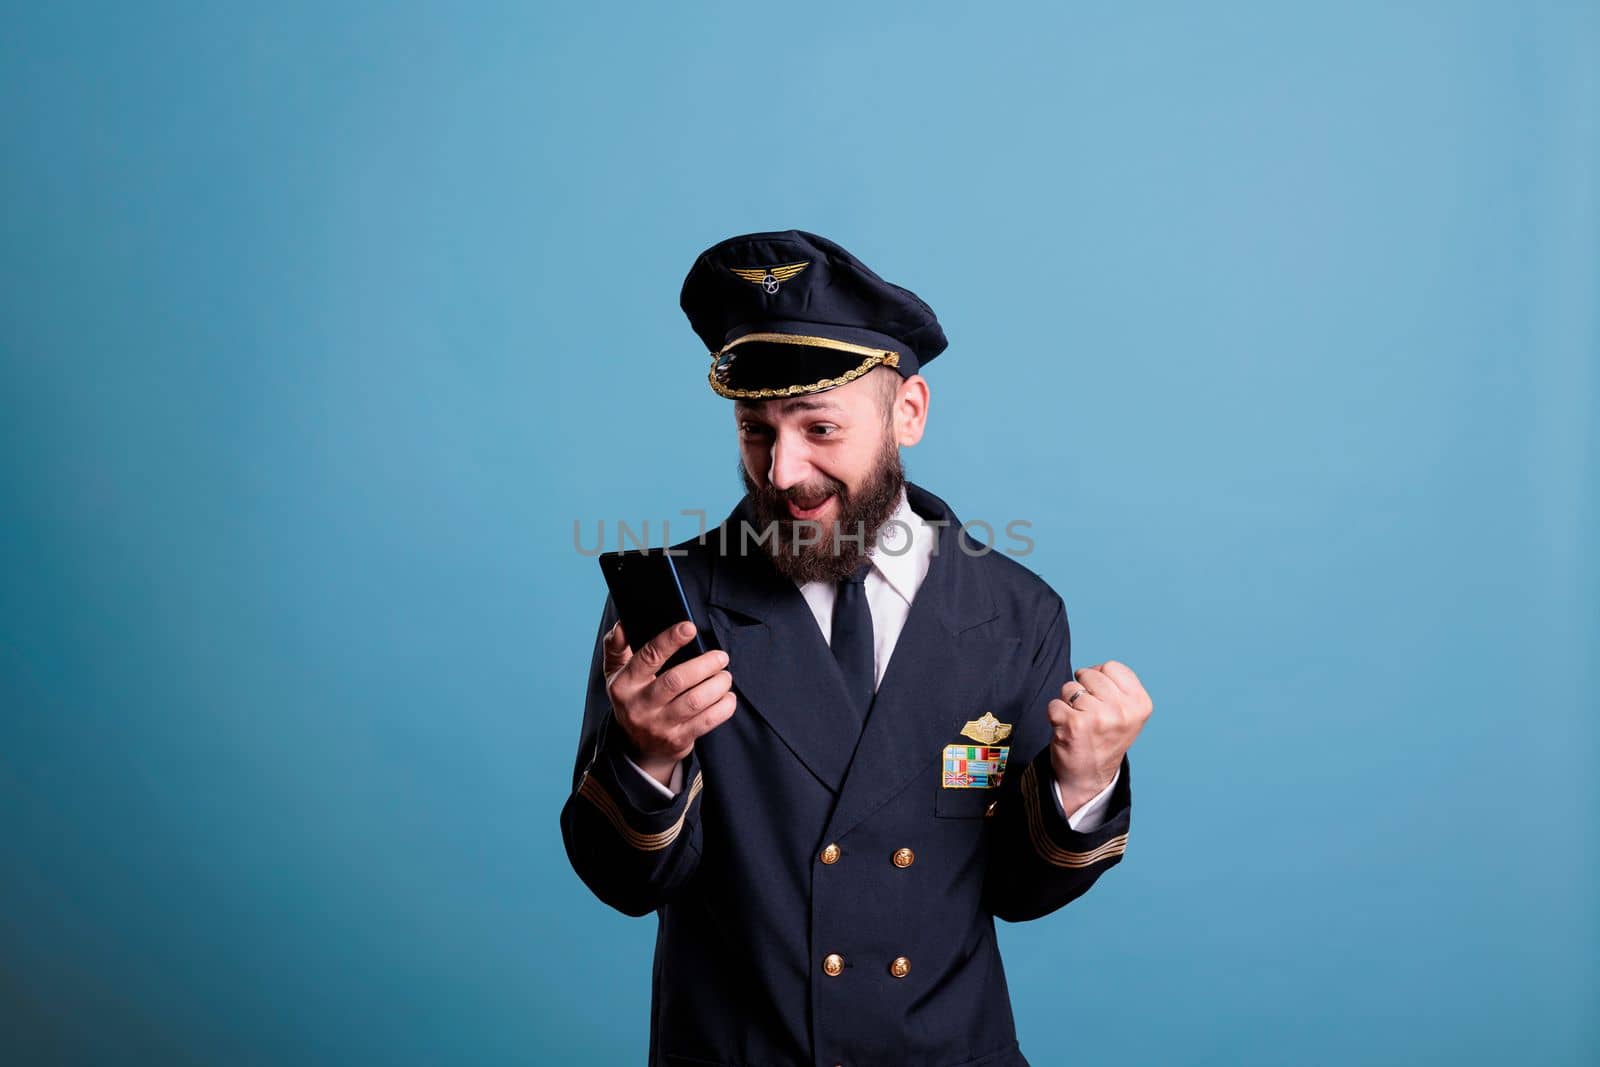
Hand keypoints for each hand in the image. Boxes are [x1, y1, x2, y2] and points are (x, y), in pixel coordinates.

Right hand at [604, 621, 735, 787]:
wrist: (637, 746)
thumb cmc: (633, 699)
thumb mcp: (615, 674)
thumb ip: (616, 647)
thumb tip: (622, 626)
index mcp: (625, 684)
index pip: (648, 657)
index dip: (670, 640)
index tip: (689, 628)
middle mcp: (639, 706)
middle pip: (676, 680)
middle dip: (704, 665)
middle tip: (720, 657)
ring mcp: (658, 725)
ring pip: (694, 702)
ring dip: (717, 685)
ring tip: (725, 676)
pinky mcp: (677, 740)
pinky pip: (706, 722)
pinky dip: (722, 707)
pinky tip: (727, 697)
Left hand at [1048, 660, 1152, 813]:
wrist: (1090, 777)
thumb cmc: (1105, 739)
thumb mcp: (1128, 713)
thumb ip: (1117, 686)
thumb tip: (1094, 668)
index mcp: (1140, 703)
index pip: (1111, 666)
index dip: (1100, 678)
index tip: (1102, 699)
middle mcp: (1123, 710)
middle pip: (1089, 673)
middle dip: (1083, 689)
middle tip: (1089, 714)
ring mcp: (1099, 717)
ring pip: (1070, 687)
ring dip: (1068, 703)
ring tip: (1079, 722)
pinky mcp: (1074, 725)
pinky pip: (1054, 703)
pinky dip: (1055, 715)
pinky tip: (1067, 730)